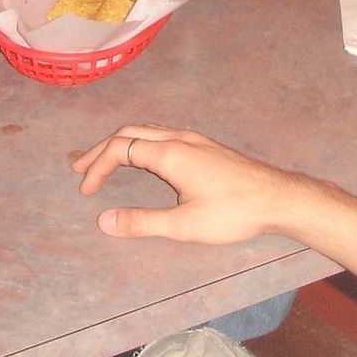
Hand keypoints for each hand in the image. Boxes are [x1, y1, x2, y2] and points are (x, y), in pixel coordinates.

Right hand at [72, 124, 308, 244]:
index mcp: (171, 153)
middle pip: (130, 132)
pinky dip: (140, 143)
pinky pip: (162, 134)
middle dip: (101, 150)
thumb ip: (142, 223)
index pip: (121, 149)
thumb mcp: (184, 225)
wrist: (277, 198)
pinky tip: (142, 160)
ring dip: (121, 144)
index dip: (97, 167)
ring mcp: (194, 139)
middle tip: (80, 169)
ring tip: (104, 162)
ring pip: (147, 130)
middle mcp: (180, 138)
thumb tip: (103, 220)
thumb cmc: (233, 213)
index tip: (86, 190)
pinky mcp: (205, 146)